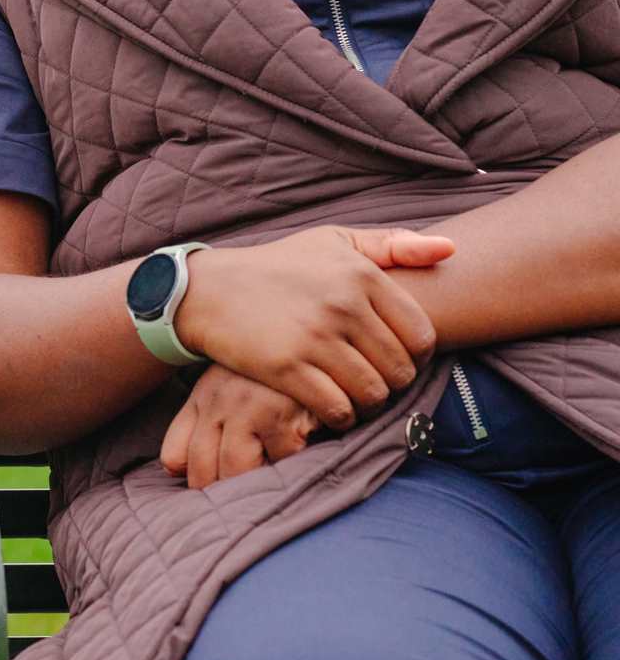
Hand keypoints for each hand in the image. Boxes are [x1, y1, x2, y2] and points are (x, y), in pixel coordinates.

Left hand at [162, 363, 317, 488]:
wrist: (306, 340)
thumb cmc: (270, 373)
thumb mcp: (229, 389)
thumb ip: (198, 425)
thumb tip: (173, 469)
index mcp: (202, 398)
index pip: (174, 453)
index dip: (188, 480)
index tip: (205, 492)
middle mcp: (217, 402)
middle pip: (202, 470)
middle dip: (220, 491)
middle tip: (243, 501)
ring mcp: (247, 407)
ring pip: (235, 470)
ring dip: (253, 481)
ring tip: (271, 475)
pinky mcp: (280, 415)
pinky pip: (280, 461)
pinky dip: (291, 464)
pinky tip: (301, 449)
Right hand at [174, 226, 450, 430]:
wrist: (207, 290)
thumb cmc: (277, 267)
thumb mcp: (332, 242)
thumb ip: (393, 245)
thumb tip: (452, 251)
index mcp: (360, 274)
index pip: (421, 335)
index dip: (415, 356)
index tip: (393, 358)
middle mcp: (342, 305)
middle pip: (400, 370)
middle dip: (391, 383)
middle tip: (371, 382)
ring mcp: (314, 338)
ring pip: (373, 393)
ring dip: (367, 404)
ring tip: (353, 397)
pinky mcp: (287, 367)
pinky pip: (338, 408)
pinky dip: (340, 417)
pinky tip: (330, 409)